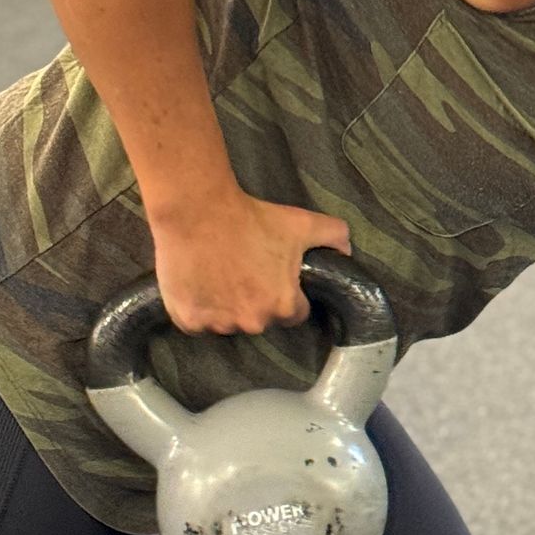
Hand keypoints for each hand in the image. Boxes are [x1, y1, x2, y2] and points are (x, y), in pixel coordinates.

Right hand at [149, 190, 351, 335]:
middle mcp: (252, 322)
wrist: (197, 210)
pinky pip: (197, 324)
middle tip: (244, 272)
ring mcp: (218, 324)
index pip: (294, 314)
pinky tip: (198, 285)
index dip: (287, 296)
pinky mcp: (188, 320)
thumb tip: (346, 251)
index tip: (274, 279)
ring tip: (219, 276)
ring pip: (228, 324)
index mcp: (283, 306)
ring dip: (226, 308)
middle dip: (256, 302)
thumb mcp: (301, 223)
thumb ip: (333, 235)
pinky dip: (198, 310)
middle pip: (260, 320)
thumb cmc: (251, 217)